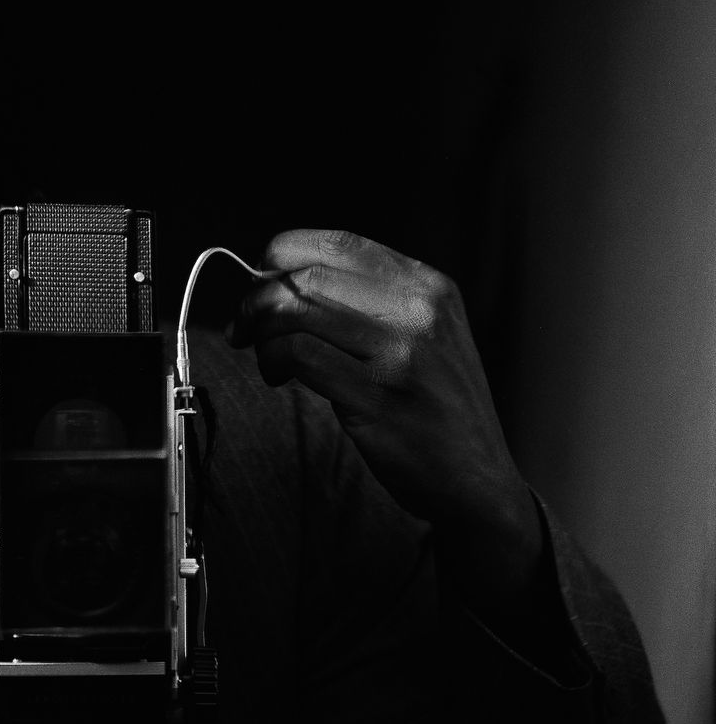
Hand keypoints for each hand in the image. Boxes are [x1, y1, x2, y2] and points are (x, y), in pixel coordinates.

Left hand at [228, 229, 543, 612]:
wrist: (479, 481)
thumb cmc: (433, 405)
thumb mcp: (425, 333)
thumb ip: (370, 299)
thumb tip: (280, 277)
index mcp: (429, 285)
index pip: (338, 242)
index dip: (282, 253)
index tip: (259, 279)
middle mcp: (420, 310)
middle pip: (307, 276)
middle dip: (257, 298)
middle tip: (245, 326)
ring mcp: (401, 353)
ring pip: (295, 310)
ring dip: (260, 332)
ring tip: (266, 358)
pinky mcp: (378, 397)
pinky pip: (298, 354)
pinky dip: (272, 359)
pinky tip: (277, 375)